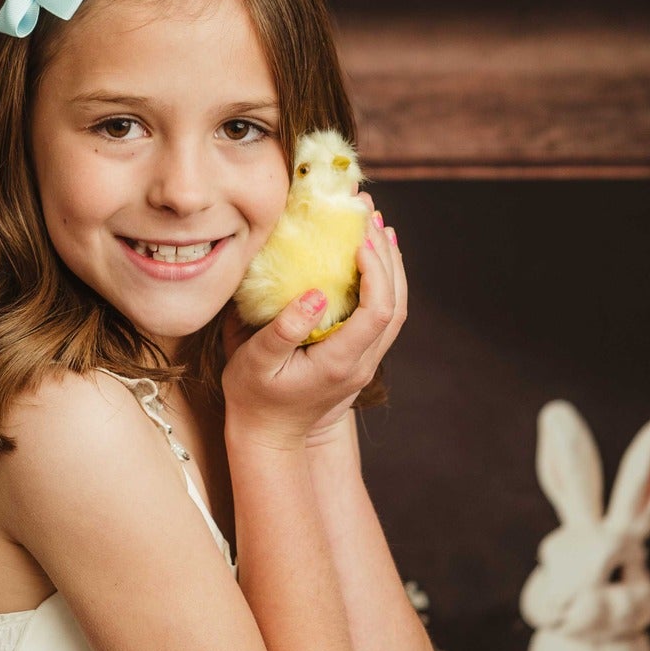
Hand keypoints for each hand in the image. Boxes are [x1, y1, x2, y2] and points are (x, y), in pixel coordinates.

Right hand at [221, 197, 406, 450]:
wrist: (269, 436)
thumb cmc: (253, 397)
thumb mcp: (254, 364)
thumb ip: (282, 331)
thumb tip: (315, 294)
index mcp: (340, 364)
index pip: (378, 311)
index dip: (377, 271)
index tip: (359, 238)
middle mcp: (361, 364)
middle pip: (395, 306)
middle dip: (387, 257)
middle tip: (370, 214)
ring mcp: (365, 362)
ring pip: (396, 310)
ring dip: (390, 266)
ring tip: (376, 226)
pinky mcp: (359, 356)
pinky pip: (382, 314)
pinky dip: (382, 281)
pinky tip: (370, 257)